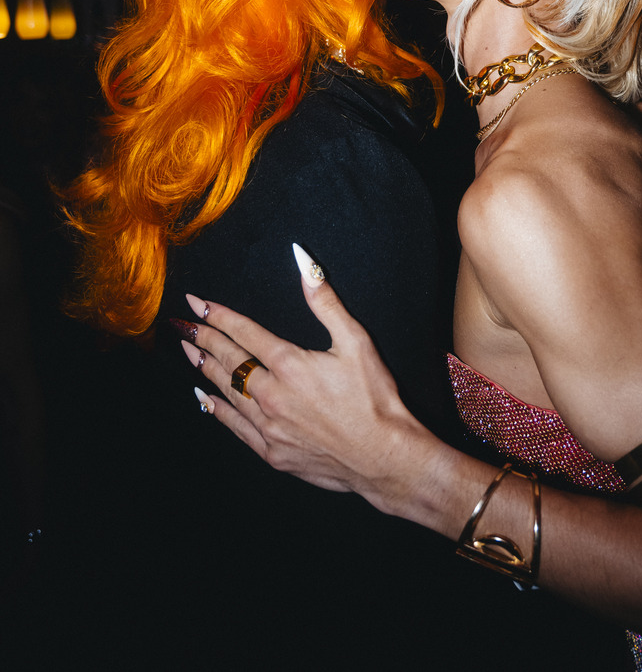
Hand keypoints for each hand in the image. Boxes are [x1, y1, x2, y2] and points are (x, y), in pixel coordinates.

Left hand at [180, 256, 427, 510]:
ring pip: (228, 392)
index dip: (219, 315)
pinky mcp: (272, 452)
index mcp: (290, 364)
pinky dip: (217, 410)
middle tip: (182, 324)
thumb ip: (324, 300)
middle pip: (230, 360)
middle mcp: (272, 395)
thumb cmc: (373, 398)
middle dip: (204, 338)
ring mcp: (269, 427)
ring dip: (206, 369)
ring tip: (188, 352)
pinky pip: (235, 427)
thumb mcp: (355, 341)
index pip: (245, 332)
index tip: (197, 303)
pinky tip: (205, 399)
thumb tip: (302, 261)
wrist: (383, 456)